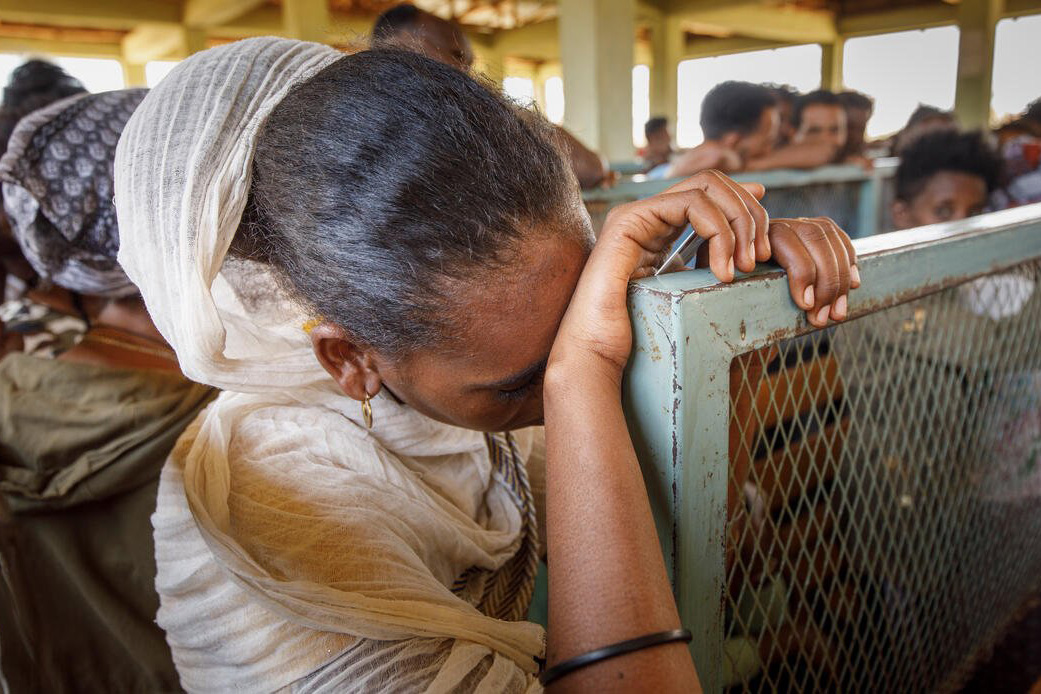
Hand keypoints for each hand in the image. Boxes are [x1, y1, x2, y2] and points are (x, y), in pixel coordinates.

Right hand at [549, 171, 860, 385]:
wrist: (597, 352)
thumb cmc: (638, 335)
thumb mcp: (687, 294)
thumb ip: (706, 269)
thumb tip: (743, 256)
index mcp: (659, 229)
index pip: (710, 192)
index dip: (745, 201)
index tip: (767, 227)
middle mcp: (647, 215)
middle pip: (714, 182)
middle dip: (748, 214)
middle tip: (759, 257)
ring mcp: (636, 214)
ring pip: (706, 187)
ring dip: (738, 223)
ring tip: (743, 267)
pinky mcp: (629, 220)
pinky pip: (689, 204)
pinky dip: (718, 232)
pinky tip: (721, 270)